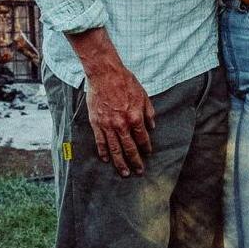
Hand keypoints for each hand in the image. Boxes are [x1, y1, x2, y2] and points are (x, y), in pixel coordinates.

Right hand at [84, 58, 155, 176]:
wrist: (105, 74)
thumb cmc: (125, 82)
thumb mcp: (143, 95)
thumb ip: (148, 112)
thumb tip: (152, 127)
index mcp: (135, 117)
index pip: (142, 138)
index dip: (146, 148)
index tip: (147, 154)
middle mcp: (121, 124)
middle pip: (129, 148)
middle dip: (135, 161)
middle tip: (139, 171)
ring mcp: (107, 125)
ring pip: (114, 149)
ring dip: (120, 163)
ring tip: (124, 173)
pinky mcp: (96, 123)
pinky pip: (100, 141)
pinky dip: (103, 152)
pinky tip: (106, 160)